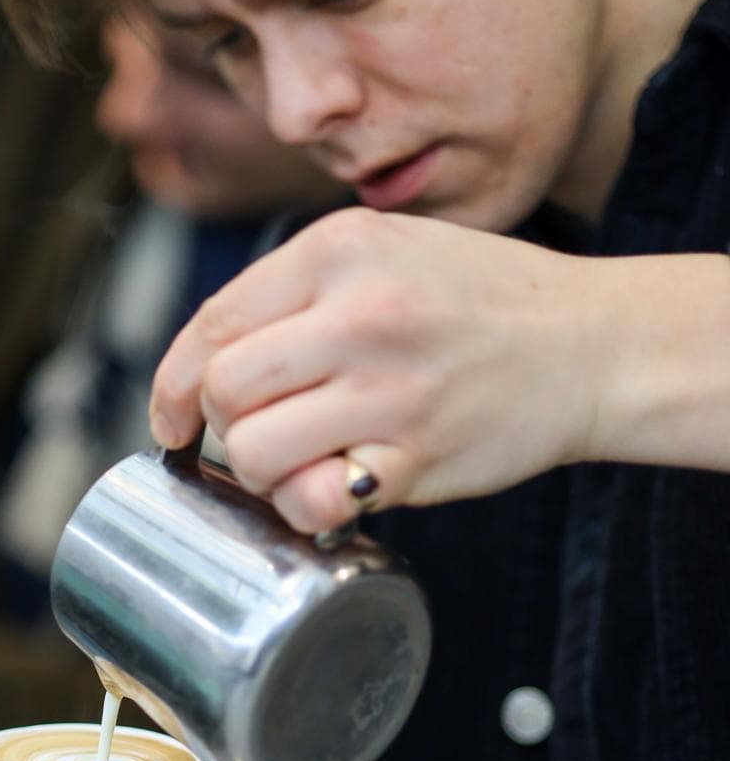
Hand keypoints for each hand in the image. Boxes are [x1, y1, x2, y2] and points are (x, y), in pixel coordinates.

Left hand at [149, 206, 607, 532]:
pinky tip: (336, 491)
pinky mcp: (415, 456)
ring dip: (260, 475)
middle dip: (222, 428)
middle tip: (259, 436)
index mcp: (339, 251)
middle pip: (223, 392)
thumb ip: (296, 293)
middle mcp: (360, 314)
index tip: (171, 420)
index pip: (213, 324)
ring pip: (254, 452)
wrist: (589, 344)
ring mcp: (389, 389)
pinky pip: (315, 502)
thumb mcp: (384, 253)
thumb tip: (201, 368)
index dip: (173, 385)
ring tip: (302, 463)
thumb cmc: (476, 303)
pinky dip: (308, 509)